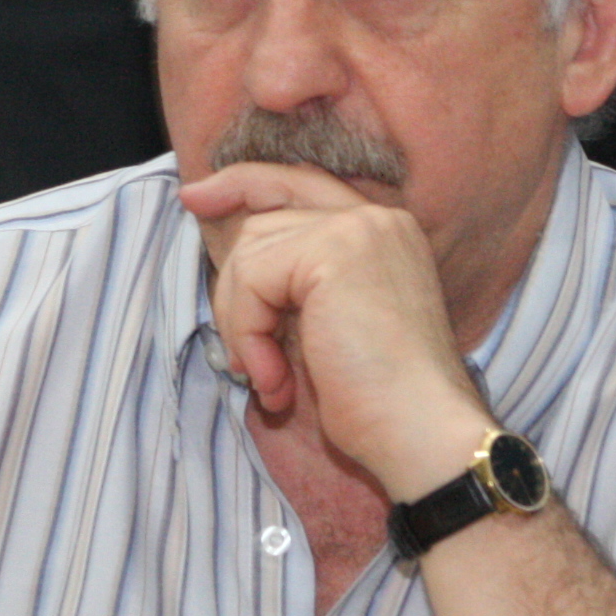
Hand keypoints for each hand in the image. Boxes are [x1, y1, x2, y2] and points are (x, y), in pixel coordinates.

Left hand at [179, 162, 489, 496]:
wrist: (420, 432)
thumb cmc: (377, 400)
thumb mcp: (325, 326)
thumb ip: (293, 284)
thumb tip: (232, 264)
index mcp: (381, 233)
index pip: (298, 183)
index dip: (242, 184)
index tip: (195, 198)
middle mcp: (375, 219)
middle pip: (262, 220)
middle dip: (235, 291)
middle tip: (246, 358)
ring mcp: (356, 229)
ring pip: (249, 255)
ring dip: (243, 326)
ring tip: (271, 378)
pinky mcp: (333, 251)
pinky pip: (252, 280)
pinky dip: (248, 335)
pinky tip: (275, 379)